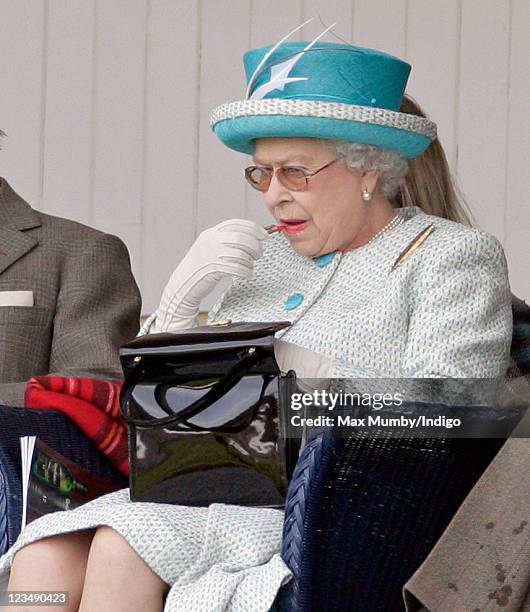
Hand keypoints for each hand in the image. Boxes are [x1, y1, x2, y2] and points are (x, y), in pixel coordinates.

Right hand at [143, 219, 267, 332]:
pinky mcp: (213, 269)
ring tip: (251, 266)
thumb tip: (252, 238)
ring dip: (251, 260)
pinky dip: (246, 271)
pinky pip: (236, 268)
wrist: (183, 283)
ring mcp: (211, 254)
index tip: (264, 235)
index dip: (253, 228)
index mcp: (211, 233)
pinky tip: (249, 274)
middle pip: (241, 237)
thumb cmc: (202, 267)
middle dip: (255, 245)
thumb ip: (226, 241)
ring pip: (240, 253)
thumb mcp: (211, 247)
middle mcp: (211, 241)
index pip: (236, 224)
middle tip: (259, 254)